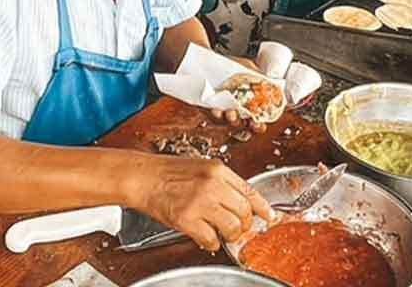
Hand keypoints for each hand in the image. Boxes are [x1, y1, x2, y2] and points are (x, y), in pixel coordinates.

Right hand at [133, 155, 271, 251]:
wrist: (143, 177)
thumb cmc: (167, 172)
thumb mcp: (201, 168)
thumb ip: (222, 183)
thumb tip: (240, 203)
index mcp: (218, 169)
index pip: (250, 191)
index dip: (263, 208)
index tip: (269, 217)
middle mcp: (213, 184)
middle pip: (245, 212)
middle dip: (244, 225)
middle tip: (237, 228)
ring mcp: (200, 202)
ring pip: (232, 228)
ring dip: (229, 235)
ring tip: (221, 233)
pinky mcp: (187, 219)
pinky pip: (211, 239)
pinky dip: (211, 243)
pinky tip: (205, 238)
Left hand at [210, 56, 266, 132]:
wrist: (211, 60)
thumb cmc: (230, 65)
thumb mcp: (249, 68)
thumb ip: (261, 78)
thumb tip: (275, 84)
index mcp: (248, 102)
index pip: (256, 120)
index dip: (258, 125)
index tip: (259, 124)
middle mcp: (236, 108)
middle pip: (243, 125)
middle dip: (245, 124)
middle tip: (246, 120)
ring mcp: (223, 109)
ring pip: (228, 122)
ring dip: (231, 119)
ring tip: (231, 113)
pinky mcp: (210, 107)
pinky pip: (213, 115)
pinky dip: (216, 114)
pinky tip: (217, 110)